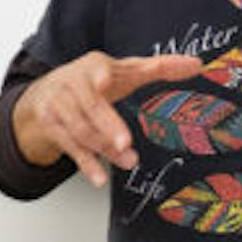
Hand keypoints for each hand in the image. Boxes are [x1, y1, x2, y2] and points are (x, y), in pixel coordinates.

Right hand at [11, 51, 200, 186]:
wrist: (45, 92)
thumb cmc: (93, 80)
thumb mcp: (125, 71)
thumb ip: (160, 68)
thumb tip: (197, 65)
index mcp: (94, 67)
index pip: (101, 72)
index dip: (102, 77)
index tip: (106, 82)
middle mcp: (73, 85)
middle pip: (91, 106)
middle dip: (108, 125)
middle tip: (126, 142)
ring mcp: (59, 107)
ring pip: (82, 131)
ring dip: (105, 148)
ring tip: (129, 160)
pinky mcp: (53, 128)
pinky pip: (71, 148)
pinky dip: (87, 164)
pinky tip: (100, 177)